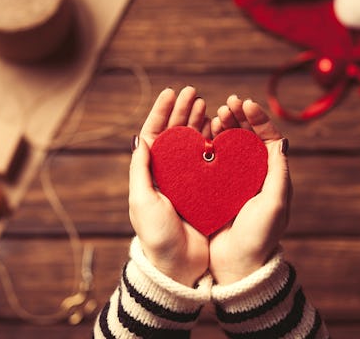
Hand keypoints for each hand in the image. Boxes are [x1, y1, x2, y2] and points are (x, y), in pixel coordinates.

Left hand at [129, 87, 209, 286]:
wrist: (179, 266)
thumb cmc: (157, 237)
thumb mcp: (142, 202)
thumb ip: (141, 170)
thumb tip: (140, 139)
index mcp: (149, 173)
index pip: (154, 134)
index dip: (161, 111)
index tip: (171, 92)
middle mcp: (168, 173)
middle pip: (174, 134)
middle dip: (182, 111)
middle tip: (194, 93)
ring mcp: (187, 180)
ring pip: (192, 143)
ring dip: (198, 122)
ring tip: (208, 105)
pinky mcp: (204, 189)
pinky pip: (208, 159)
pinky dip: (212, 141)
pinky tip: (218, 128)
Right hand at [209, 96, 291, 284]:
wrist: (236, 265)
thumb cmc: (259, 236)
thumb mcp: (275, 203)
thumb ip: (278, 171)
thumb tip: (280, 140)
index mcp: (272, 176)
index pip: (268, 139)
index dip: (259, 119)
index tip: (246, 104)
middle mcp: (254, 176)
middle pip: (249, 138)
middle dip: (240, 117)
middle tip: (228, 104)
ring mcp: (234, 181)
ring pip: (231, 145)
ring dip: (225, 127)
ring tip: (216, 114)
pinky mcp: (216, 188)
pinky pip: (214, 160)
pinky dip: (210, 143)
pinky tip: (204, 133)